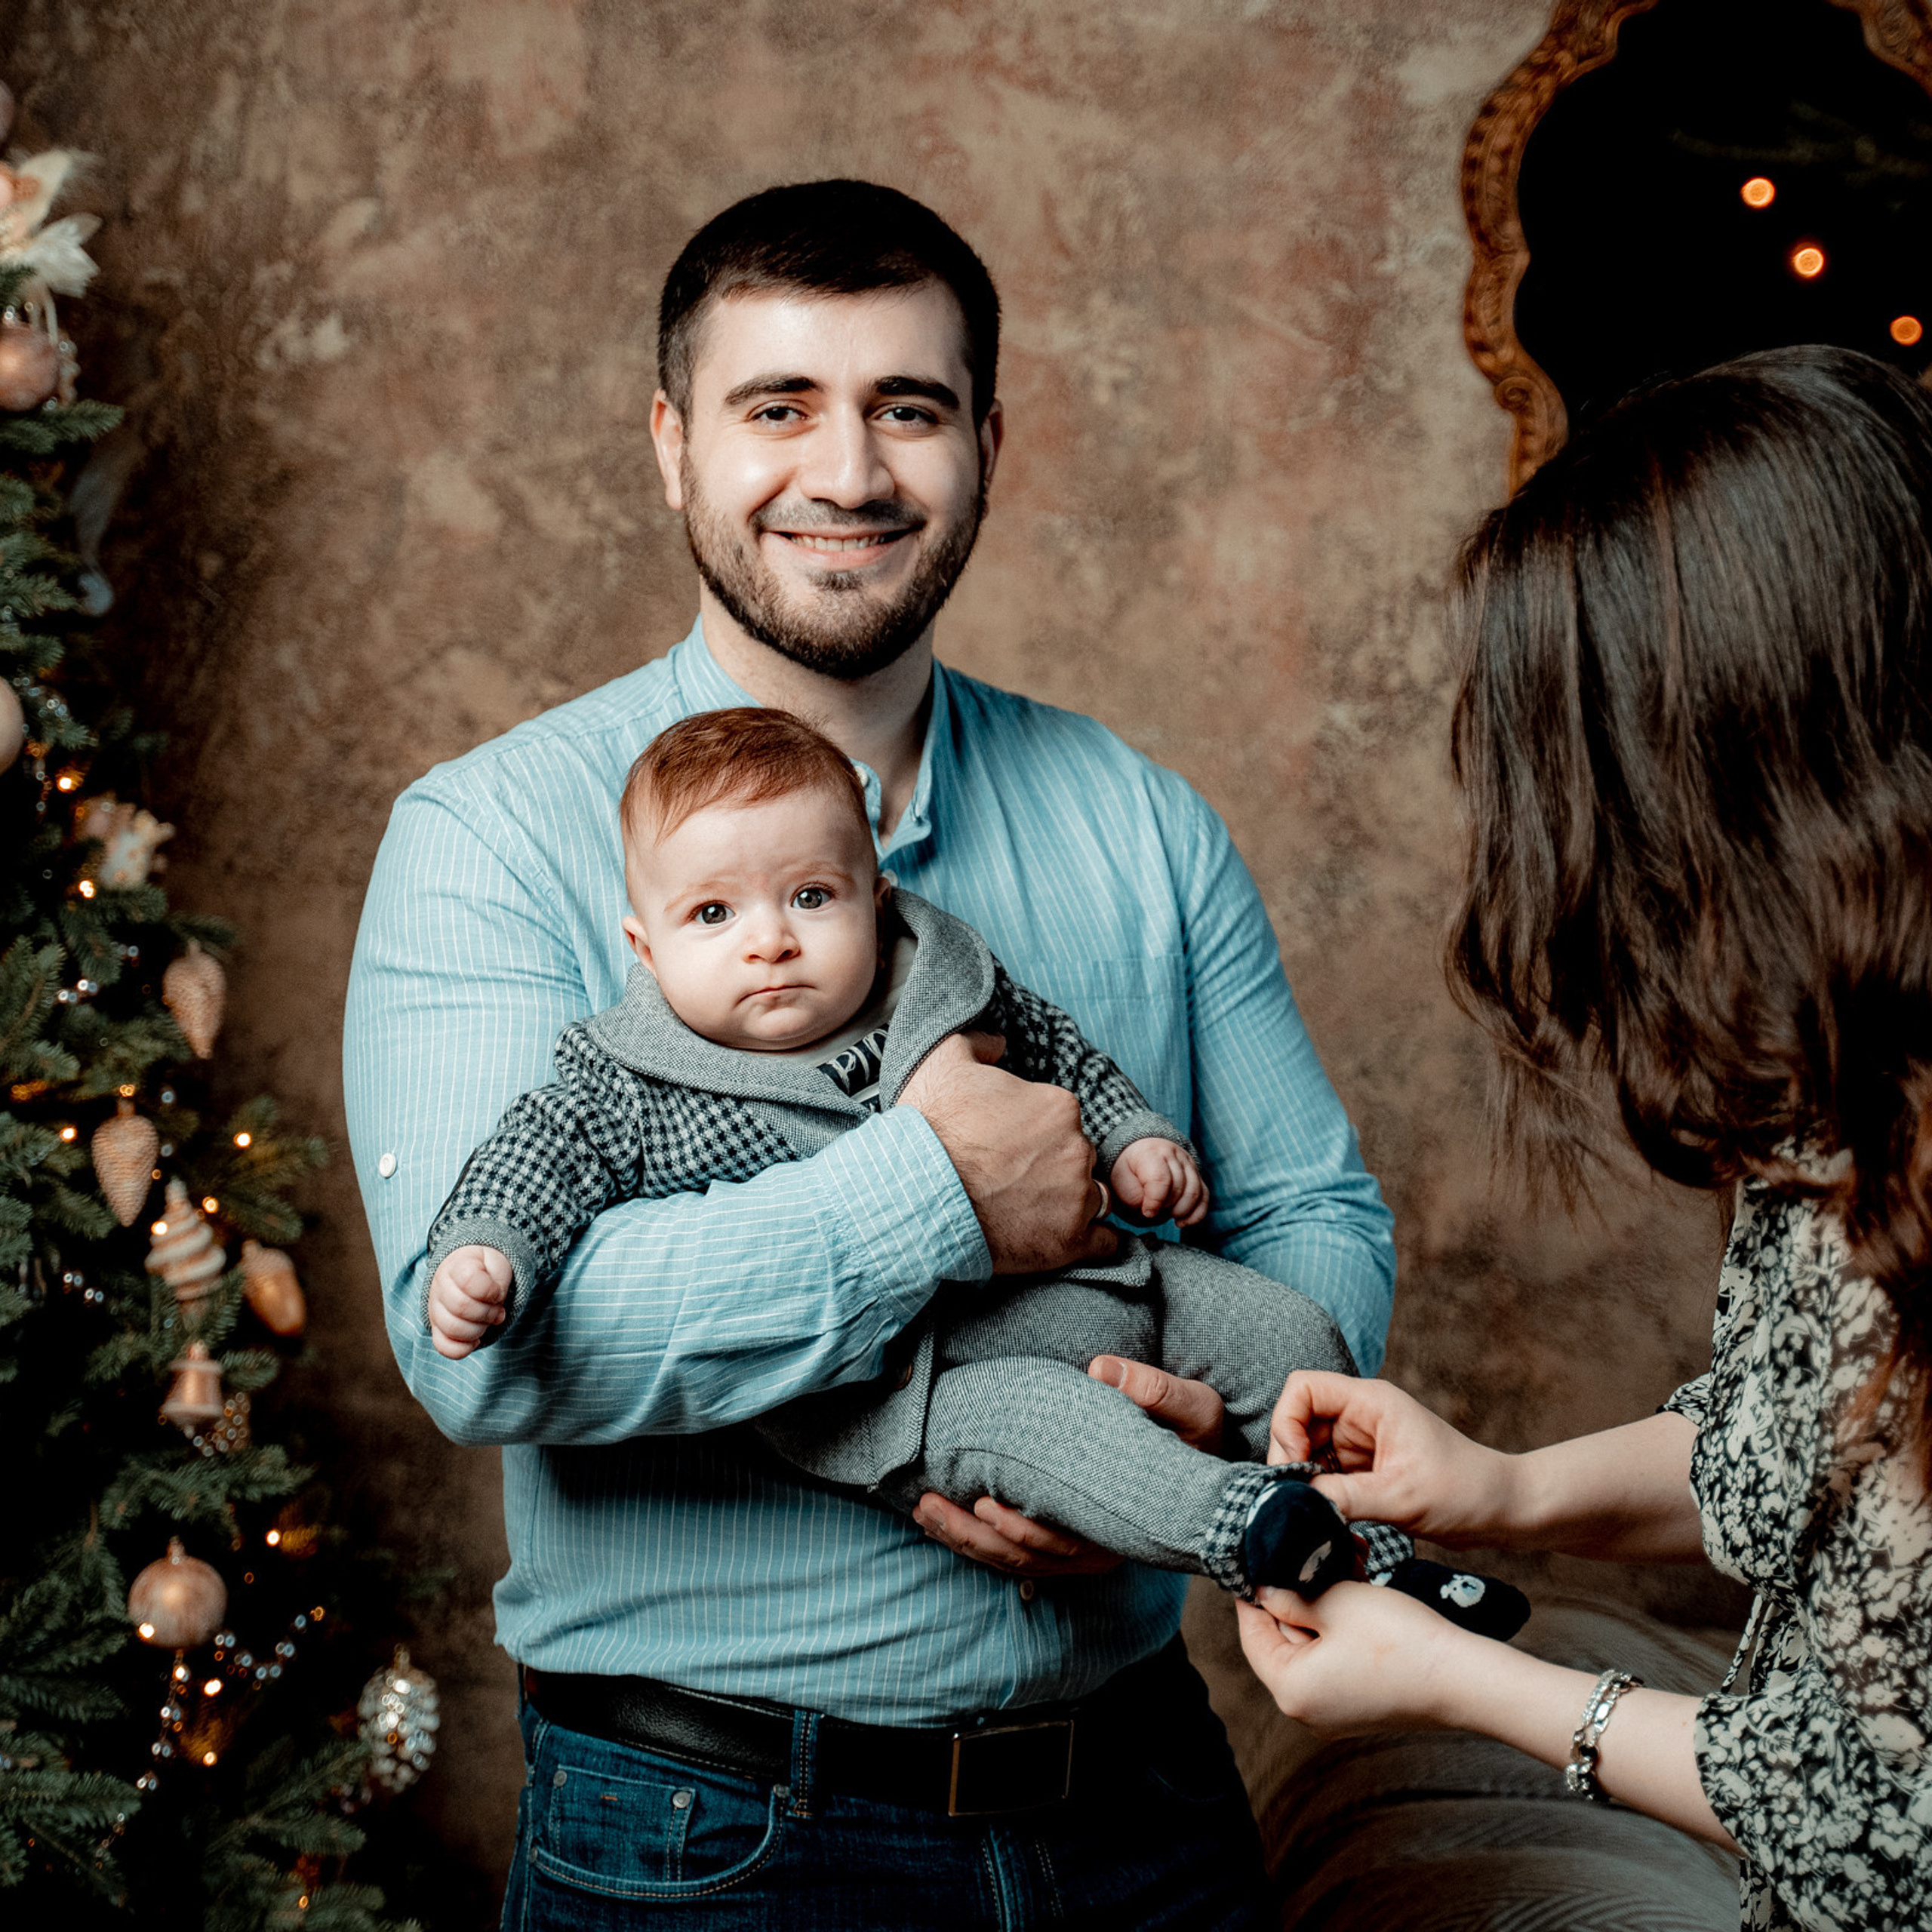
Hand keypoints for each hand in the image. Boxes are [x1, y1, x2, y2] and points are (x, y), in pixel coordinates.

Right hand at [427, 1245, 512, 1359]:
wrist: (473, 1270)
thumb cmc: (487, 1269)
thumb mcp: (497, 1265)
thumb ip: (498, 1285)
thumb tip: (497, 1316)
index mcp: (456, 1266)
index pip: (468, 1281)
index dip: (491, 1291)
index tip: (498, 1291)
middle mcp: (440, 1287)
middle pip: (461, 1307)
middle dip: (488, 1312)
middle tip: (497, 1309)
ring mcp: (436, 1309)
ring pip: (453, 1329)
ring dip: (480, 1329)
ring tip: (487, 1320)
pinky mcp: (437, 1329)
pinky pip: (444, 1347)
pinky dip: (464, 1348)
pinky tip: (476, 1339)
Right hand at [896, 1032, 1118, 1273]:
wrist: (917, 1198)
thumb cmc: (930, 1133)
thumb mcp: (943, 1063)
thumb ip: (976, 1042)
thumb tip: (997, 1040)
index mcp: (1059, 1107)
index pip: (1064, 1120)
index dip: (1037, 1134)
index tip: (1011, 1148)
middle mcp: (1078, 1149)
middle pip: (1079, 1157)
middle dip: (1054, 1167)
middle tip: (1014, 1180)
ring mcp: (1077, 1198)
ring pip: (1093, 1197)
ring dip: (1071, 1203)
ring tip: (1031, 1212)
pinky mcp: (1070, 1242)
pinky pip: (1104, 1242)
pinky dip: (1089, 1240)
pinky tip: (1058, 1237)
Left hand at [913, 1356, 1226, 1571]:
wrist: (1214, 1475)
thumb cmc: (1199, 1438)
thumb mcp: (1193, 1408)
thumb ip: (1155, 1390)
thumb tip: (1101, 1369)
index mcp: (1123, 1523)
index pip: (1063, 1542)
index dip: (1020, 1529)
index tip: (981, 1502)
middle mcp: (1100, 1547)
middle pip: (1026, 1556)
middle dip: (972, 1535)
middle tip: (927, 1505)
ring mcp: (1083, 1548)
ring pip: (1016, 1560)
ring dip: (965, 1539)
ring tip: (923, 1510)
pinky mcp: (1069, 1538)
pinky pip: (1018, 1553)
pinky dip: (979, 1540)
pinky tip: (944, 1519)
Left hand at [1108, 1137, 1207, 1227]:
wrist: (1139, 1152)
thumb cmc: (1129, 1169)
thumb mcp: (1120, 1180)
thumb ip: (1134, 1196)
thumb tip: (1152, 1210)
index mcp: (1151, 1152)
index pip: (1161, 1179)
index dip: (1155, 1201)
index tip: (1147, 1212)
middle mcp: (1173, 1154)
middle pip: (1179, 1187)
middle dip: (1167, 1206)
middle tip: (1154, 1211)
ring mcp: (1188, 1163)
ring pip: (1195, 1192)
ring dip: (1181, 1211)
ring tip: (1166, 1215)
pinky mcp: (1197, 1175)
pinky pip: (1204, 1196)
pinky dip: (1195, 1214)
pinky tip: (1182, 1221)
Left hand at [1236, 1579, 1469, 1736]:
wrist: (1461, 1678)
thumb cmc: (1398, 1639)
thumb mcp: (1336, 1602)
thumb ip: (1291, 1596)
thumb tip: (1263, 1590)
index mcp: (1291, 1691)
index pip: (1253, 1635)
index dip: (1252, 1594)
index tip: (1255, 1562)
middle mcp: (1306, 1711)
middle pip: (1280, 1643)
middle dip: (1291, 1599)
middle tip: (1302, 1559)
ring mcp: (1334, 1713)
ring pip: (1309, 1649)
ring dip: (1318, 1611)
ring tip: (1334, 1573)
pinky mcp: (1359, 1707)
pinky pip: (1332, 1663)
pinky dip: (1337, 1631)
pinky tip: (1352, 1599)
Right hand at [1269, 1372, 1515, 1548]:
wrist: (1503, 1510)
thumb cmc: (1463, 1492)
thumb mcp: (1401, 1497)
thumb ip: (1343, 1497)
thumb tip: (1293, 1503)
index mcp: (1370, 1402)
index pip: (1303, 1388)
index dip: (1287, 1423)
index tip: (1298, 1465)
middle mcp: (1360, 1416)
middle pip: (1298, 1422)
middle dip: (1291, 1460)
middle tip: (1298, 1500)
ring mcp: (1361, 1443)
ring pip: (1307, 1452)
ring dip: (1305, 1483)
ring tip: (1316, 1515)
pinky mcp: (1365, 1470)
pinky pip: (1325, 1476)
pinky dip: (1321, 1497)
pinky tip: (1331, 1521)